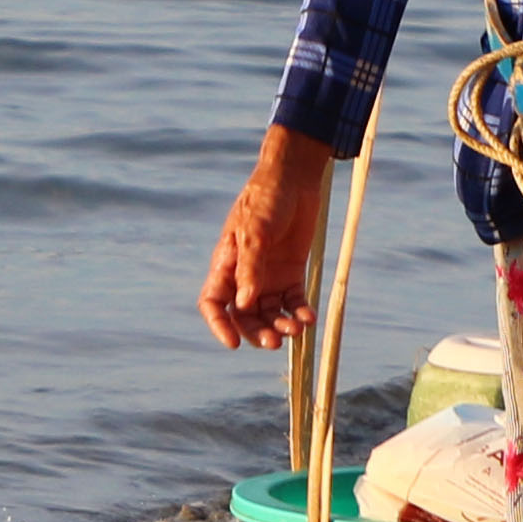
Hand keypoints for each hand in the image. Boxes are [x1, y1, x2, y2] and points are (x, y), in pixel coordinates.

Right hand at [197, 126, 335, 345]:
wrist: (294, 178)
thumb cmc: (266, 198)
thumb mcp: (256, 231)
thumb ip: (250, 267)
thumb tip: (243, 305)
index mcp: (226, 264)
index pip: (213, 303)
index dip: (219, 325)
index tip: (233, 344)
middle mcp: (245, 275)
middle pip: (244, 316)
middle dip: (257, 332)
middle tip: (274, 342)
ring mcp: (268, 276)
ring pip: (270, 314)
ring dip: (281, 325)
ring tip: (297, 328)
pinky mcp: (291, 273)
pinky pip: (293, 301)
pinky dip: (300, 312)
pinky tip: (308, 317)